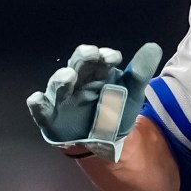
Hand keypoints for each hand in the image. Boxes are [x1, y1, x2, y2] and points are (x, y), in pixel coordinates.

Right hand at [27, 42, 161, 160]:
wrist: (108, 144)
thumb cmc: (116, 112)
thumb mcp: (132, 94)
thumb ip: (140, 72)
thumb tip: (153, 47)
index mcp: (96, 74)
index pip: (97, 59)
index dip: (103, 56)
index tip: (114, 58)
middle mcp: (77, 82)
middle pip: (77, 66)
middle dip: (83, 59)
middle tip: (92, 54)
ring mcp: (62, 99)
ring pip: (57, 85)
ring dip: (61, 79)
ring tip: (69, 76)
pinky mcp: (50, 117)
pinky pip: (40, 109)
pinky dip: (37, 104)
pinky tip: (37, 99)